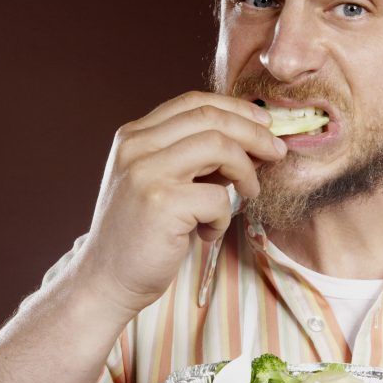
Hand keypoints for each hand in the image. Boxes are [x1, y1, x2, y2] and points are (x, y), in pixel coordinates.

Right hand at [70, 91, 286, 321]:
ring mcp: (146, 173)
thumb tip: (254, 140)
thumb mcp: (161, 182)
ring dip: (246, 171)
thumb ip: (194, 158)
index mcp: (134, 136)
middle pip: (211, 118)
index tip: (265, 123)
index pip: (194, 102)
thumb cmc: (142, 234)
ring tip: (248, 194)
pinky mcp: (161, 203)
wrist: (106, 280)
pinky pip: (218, 198)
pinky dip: (224, 217)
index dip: (237, 109)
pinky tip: (207, 233)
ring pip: (220, 147)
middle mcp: (136, 147)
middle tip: (277, 152)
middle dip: (255, 133)